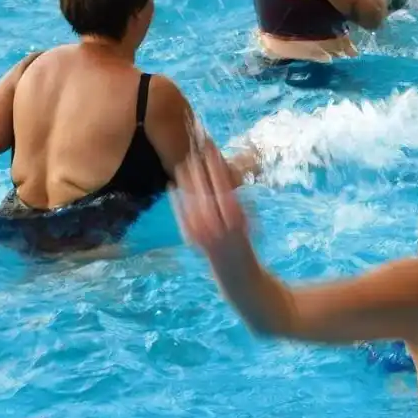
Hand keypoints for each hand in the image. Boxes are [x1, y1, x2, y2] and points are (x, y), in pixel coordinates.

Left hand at [174, 146, 254, 270]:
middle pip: (204, 189)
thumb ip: (235, 198)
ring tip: (181, 164)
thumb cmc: (243, 239)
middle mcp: (218, 221)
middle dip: (198, 169)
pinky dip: (176, 199)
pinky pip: (181, 214)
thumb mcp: (246, 217)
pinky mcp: (191, 236)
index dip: (215, 164)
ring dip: (186, 180)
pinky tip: (171, 186)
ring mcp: (203, 230)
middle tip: (193, 151)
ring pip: (191, 199)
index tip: (211, 149)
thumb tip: (226, 173)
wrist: (235, 269)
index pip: (223, 182)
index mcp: (235, 214)